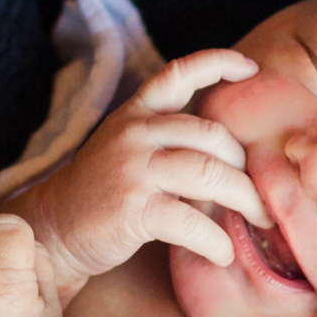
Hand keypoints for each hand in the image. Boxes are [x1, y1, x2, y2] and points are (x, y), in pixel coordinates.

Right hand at [27, 49, 270, 297]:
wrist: (53, 231)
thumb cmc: (105, 192)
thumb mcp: (129, 148)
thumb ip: (171, 136)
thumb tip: (236, 144)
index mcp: (137, 114)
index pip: (178, 73)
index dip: (217, 63)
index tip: (251, 68)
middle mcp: (135, 134)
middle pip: (214, 135)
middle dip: (247, 166)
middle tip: (263, 193)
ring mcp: (133, 169)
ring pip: (210, 173)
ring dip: (245, 200)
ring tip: (259, 220)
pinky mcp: (133, 209)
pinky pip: (192, 222)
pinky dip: (216, 241)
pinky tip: (223, 253)